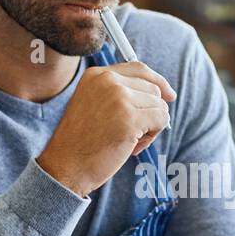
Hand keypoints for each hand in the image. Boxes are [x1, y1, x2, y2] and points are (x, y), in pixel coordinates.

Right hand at [36, 61, 175, 196]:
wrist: (65, 167)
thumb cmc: (81, 142)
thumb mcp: (93, 105)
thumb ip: (118, 93)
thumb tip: (160, 91)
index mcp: (96, 75)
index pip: (138, 68)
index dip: (157, 81)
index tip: (169, 95)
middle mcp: (107, 80)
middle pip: (153, 89)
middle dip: (150, 112)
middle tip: (131, 134)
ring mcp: (119, 98)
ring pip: (159, 105)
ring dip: (151, 127)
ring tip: (128, 141)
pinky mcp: (130, 118)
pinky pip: (162, 119)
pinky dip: (153, 135)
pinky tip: (132, 147)